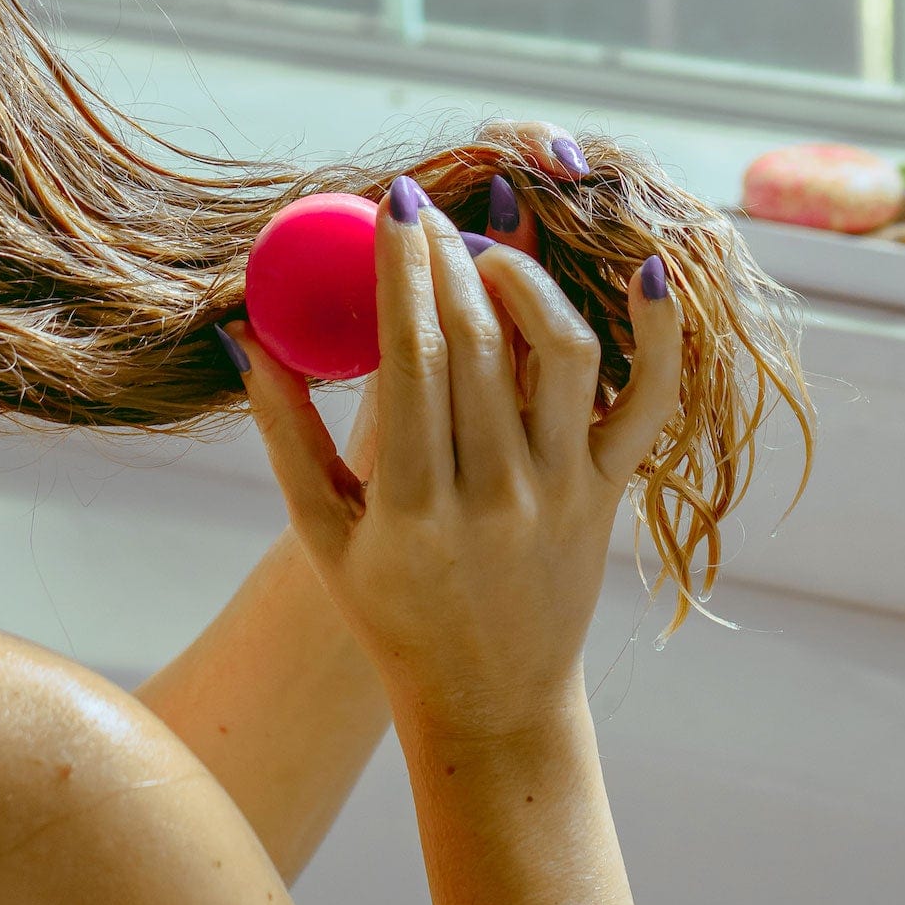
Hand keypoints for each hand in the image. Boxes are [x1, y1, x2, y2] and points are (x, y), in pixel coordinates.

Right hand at [220, 179, 682, 740]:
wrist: (488, 700)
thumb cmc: (392, 611)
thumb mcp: (320, 533)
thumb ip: (283, 430)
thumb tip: (246, 333)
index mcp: (413, 505)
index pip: (412, 356)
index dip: (403, 269)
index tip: (395, 205)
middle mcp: (494, 494)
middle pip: (481, 342)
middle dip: (451, 257)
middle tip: (429, 215)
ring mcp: (563, 492)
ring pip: (563, 354)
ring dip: (529, 282)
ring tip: (490, 254)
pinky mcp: (611, 492)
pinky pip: (649, 403)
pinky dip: (658, 334)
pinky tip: (646, 271)